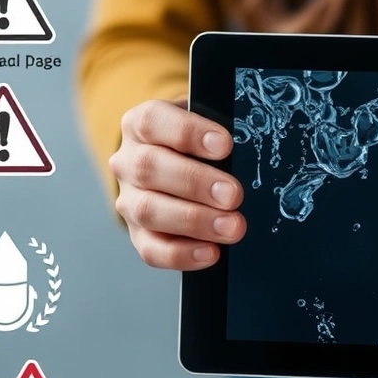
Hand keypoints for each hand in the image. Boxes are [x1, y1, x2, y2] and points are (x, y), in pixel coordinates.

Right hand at [109, 99, 246, 269]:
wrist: (177, 167)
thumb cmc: (198, 145)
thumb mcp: (206, 127)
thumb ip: (219, 133)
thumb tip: (250, 147)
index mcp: (140, 125)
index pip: (154, 122)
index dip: (188, 133)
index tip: (225, 145)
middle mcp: (128, 162)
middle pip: (149, 168)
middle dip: (195, 183)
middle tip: (233, 195)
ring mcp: (129, 201)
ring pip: (148, 211)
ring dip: (194, 221)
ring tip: (232, 227)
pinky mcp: (138, 235)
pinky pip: (152, 250)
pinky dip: (182, 255)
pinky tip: (212, 253)